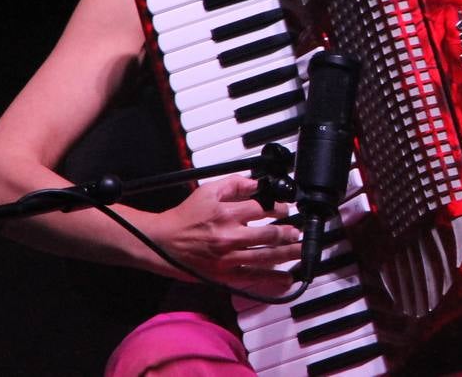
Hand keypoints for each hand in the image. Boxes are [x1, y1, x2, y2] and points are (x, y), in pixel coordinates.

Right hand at [148, 176, 301, 287]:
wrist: (161, 242)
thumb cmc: (185, 216)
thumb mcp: (208, 192)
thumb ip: (235, 185)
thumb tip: (257, 183)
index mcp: (227, 214)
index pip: (263, 209)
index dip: (279, 208)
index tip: (285, 209)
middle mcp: (229, 237)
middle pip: (269, 235)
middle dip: (288, 233)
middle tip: (297, 231)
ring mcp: (227, 259)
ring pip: (266, 257)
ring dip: (287, 254)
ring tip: (300, 249)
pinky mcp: (223, 275)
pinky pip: (252, 278)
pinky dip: (271, 279)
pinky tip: (286, 278)